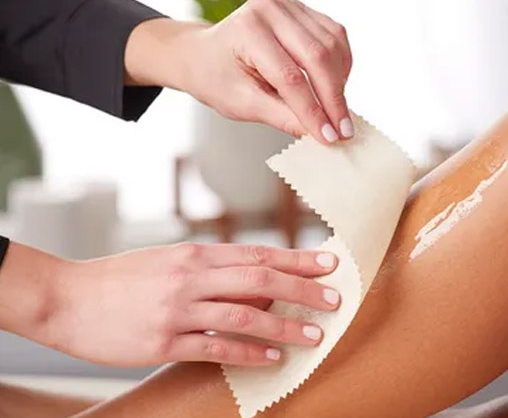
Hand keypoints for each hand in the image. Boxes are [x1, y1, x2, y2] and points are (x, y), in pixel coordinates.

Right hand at [48, 243, 338, 366]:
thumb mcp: (168, 260)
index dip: (296, 259)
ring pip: (244, 315)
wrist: (68, 297)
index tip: (327, 263)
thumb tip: (255, 280)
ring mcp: (178, 310)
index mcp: (193, 254)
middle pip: (259, 279)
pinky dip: (248, 352)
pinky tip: (271, 358)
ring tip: (314, 335)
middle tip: (335, 298)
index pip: (256, 253)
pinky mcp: (163, 342)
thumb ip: (210, 268)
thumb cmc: (122, 277)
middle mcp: (191, 278)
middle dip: (302, 289)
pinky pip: (215, 348)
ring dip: (283, 326)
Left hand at [125, 0, 353, 143]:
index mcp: (248, 30)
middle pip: (317, 58)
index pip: (290, 77)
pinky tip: (334, 87)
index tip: (329, 137)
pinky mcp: (303, 11)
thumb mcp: (242, 104)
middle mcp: (271, 9)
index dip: (313, 111)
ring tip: (336, 113)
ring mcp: (289, 5)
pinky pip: (334, 38)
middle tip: (343, 131)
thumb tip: (318, 135)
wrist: (204, 54)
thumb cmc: (216, 78)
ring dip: (340, 83)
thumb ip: (282, 117)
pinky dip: (340, 66)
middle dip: (333, 99)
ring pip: (332, 47)